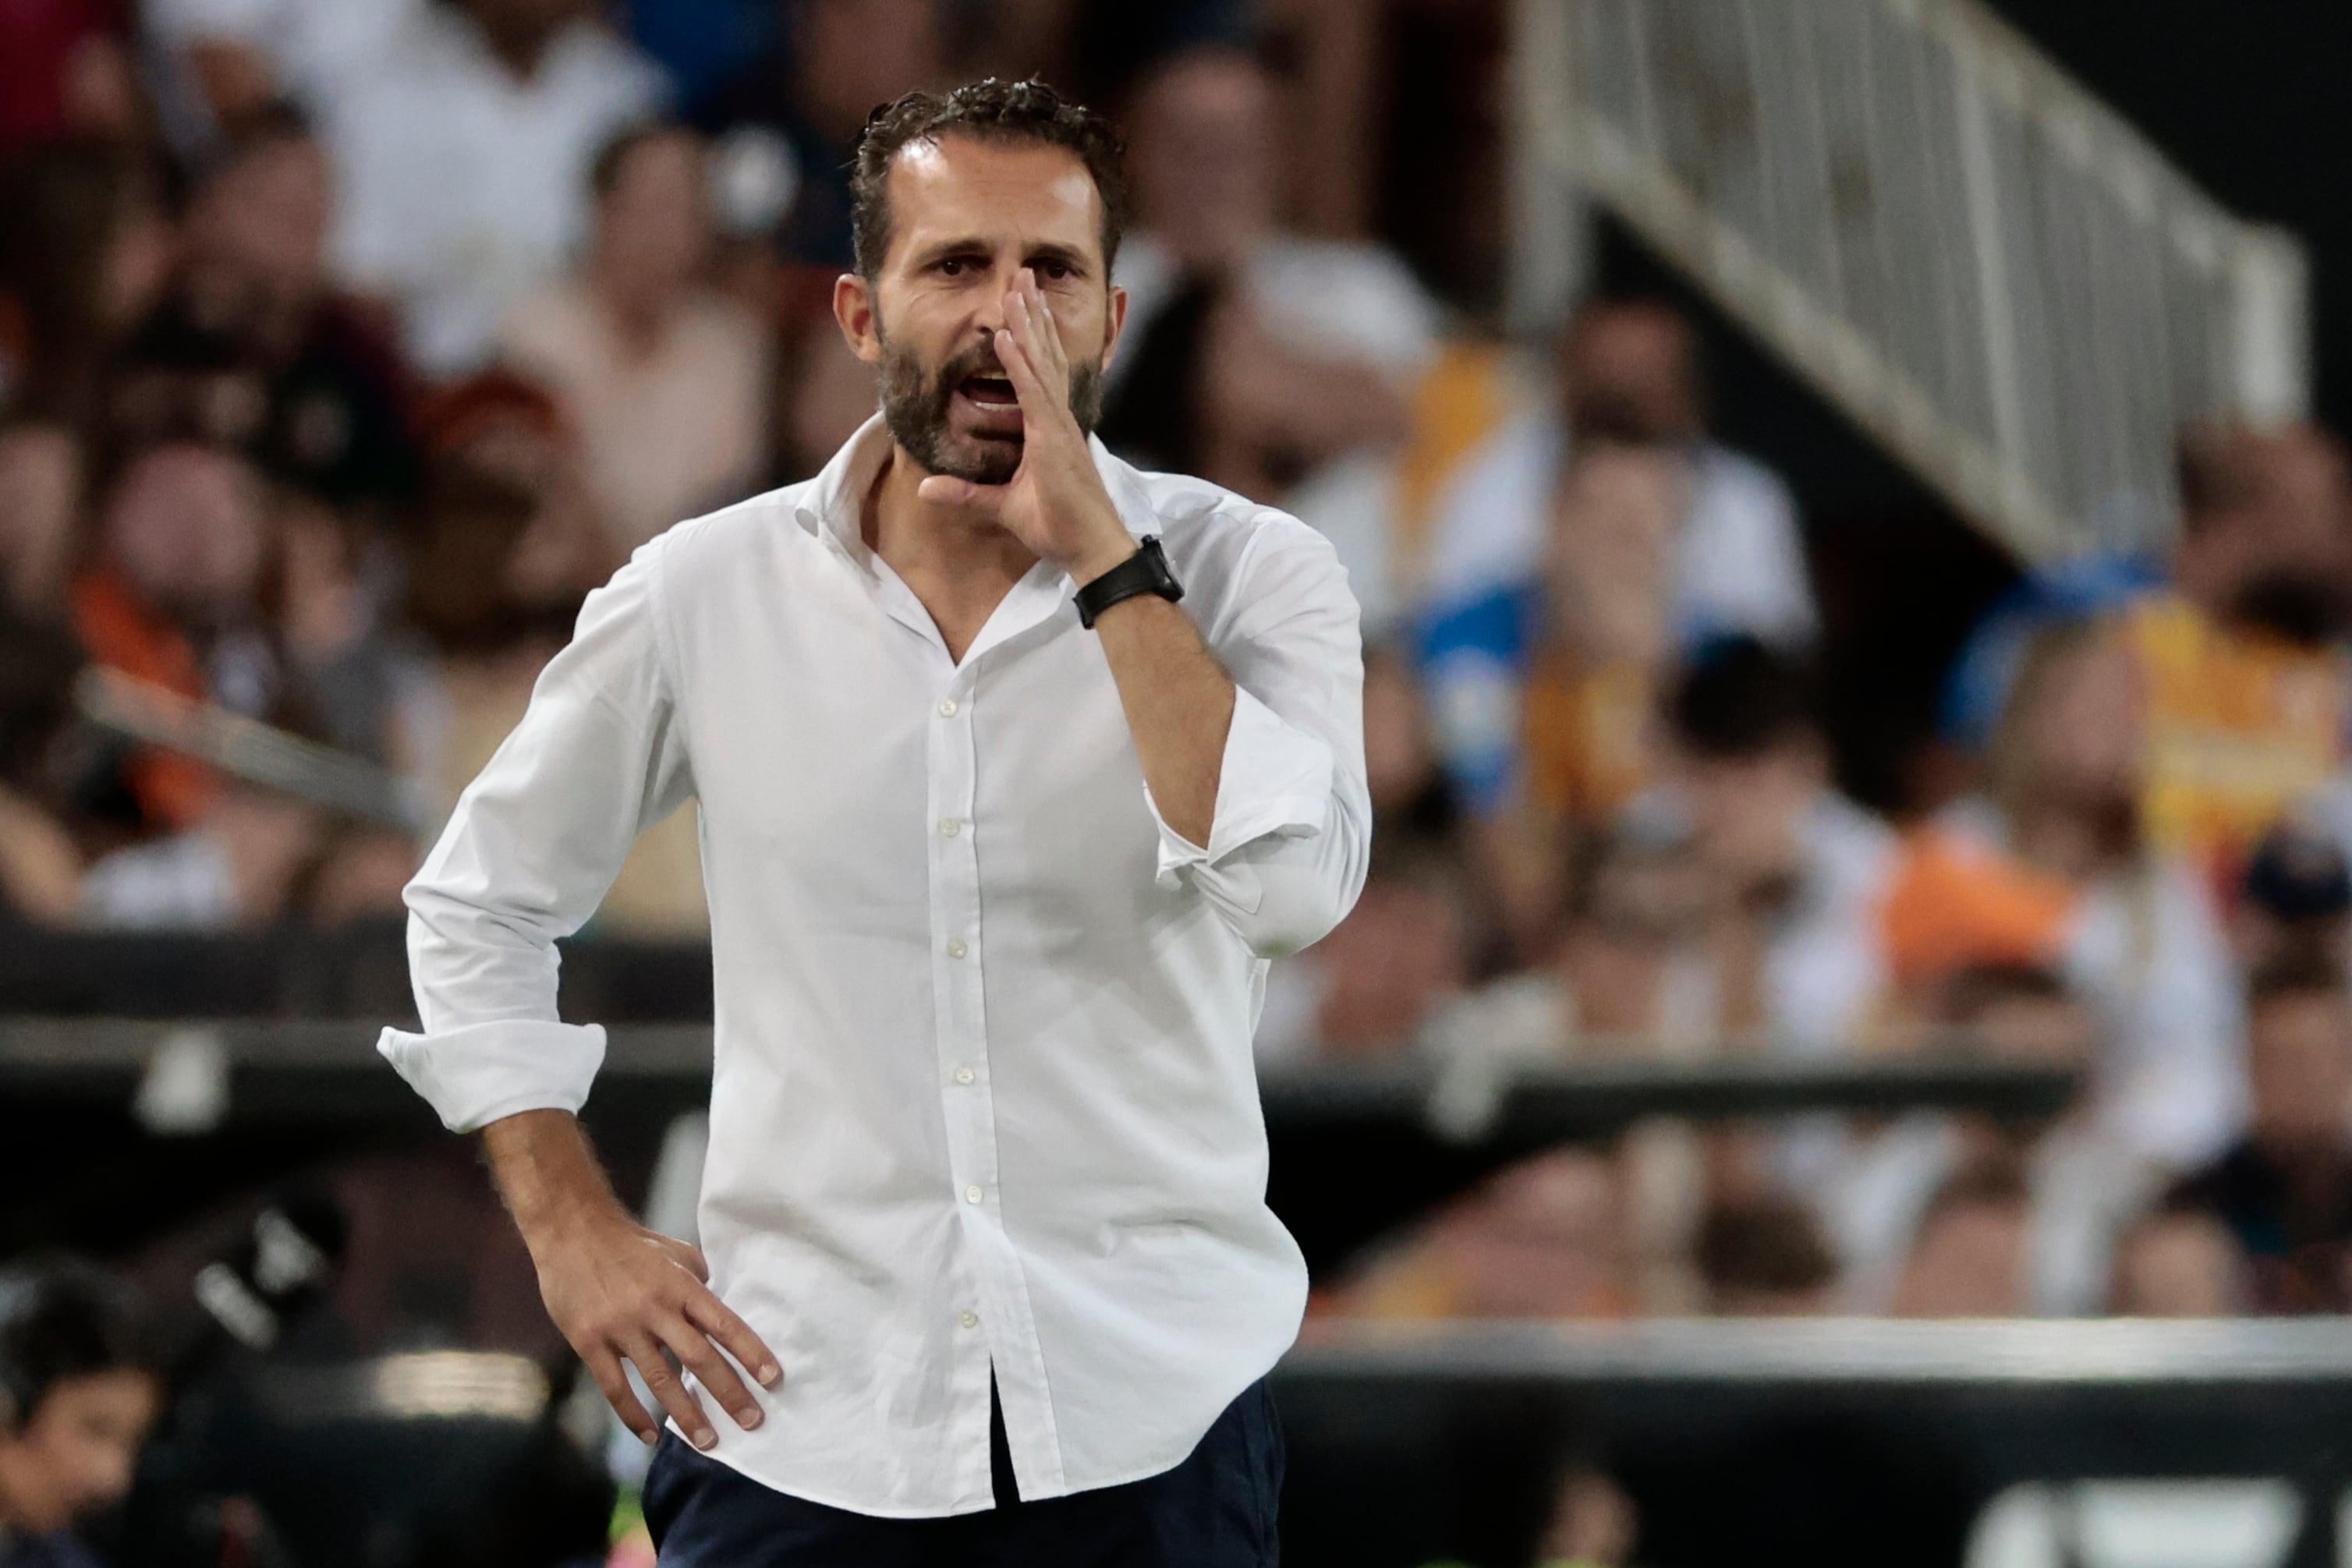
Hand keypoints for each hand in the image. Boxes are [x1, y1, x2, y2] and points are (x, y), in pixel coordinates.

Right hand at [531, 1212, 779, 1450]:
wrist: (572, 1232)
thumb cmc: (632, 1244)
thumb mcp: (677, 1253)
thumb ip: (700, 1283)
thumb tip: (724, 1313)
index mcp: (680, 1285)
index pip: (724, 1323)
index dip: (750, 1352)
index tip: (772, 1379)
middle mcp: (655, 1308)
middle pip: (699, 1358)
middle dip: (729, 1393)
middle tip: (753, 1421)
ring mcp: (621, 1328)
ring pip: (660, 1380)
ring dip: (687, 1415)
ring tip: (708, 1441)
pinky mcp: (590, 1342)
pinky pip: (615, 1387)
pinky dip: (633, 1416)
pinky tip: (652, 1436)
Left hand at [917, 269, 1135, 583]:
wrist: (1091, 550)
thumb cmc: (1060, 529)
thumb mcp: (1003, 506)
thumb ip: (967, 493)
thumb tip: (926, 487)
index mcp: (1050, 428)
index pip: (1040, 371)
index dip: (1031, 335)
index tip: (1021, 302)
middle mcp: (1057, 418)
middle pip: (1044, 354)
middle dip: (1032, 313)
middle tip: (1022, 273)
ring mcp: (1058, 426)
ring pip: (1040, 362)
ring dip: (1026, 322)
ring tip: (1017, 285)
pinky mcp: (1053, 440)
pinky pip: (1033, 393)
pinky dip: (1019, 363)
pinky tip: (1005, 335)